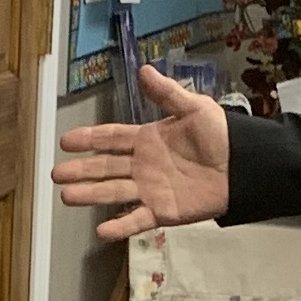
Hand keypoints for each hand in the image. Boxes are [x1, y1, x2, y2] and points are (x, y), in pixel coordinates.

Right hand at [53, 65, 233, 241]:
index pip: (111, 138)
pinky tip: (101, 231)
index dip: (89, 139)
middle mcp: (143, 165)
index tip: (66, 141)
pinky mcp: (163, 211)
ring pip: (114, 192)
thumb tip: (144, 70)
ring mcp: (150, 189)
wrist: (243, 166)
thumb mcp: (195, 108)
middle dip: (81, 170)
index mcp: (148, 139)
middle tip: (57, 173)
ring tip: (66, 196)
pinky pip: (137, 219)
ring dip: (91, 195)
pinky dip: (120, 226)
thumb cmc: (221, 135)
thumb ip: (167, 93)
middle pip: (105, 167)